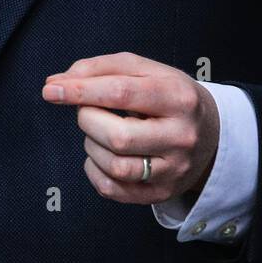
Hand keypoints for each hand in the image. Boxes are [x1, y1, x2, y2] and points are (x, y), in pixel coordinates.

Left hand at [42, 51, 219, 205]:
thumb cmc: (169, 95)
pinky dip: (94, 169)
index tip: (51, 89)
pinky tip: (102, 154)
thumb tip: (56, 83)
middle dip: (88, 119)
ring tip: (99, 131)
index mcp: (178, 97)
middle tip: (88, 110)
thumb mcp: (146, 70)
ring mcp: (173, 170)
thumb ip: (102, 69)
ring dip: (91, 146)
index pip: (121, 92)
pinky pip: (113, 189)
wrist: (210, 134)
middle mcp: (181, 136)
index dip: (81, 91)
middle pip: (118, 136)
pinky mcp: (161, 193)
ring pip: (115, 166)